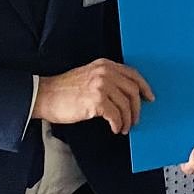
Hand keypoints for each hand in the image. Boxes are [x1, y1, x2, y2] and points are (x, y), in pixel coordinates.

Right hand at [32, 58, 153, 134]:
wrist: (44, 95)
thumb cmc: (64, 90)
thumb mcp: (88, 75)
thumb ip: (106, 79)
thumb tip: (126, 95)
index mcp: (105, 65)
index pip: (133, 74)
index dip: (144, 87)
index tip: (149, 97)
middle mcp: (105, 73)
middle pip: (133, 90)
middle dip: (137, 108)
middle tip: (135, 120)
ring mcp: (101, 86)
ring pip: (126, 105)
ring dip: (127, 119)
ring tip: (123, 127)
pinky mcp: (96, 101)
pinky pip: (116, 115)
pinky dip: (118, 124)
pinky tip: (114, 128)